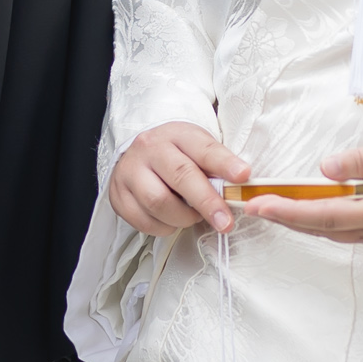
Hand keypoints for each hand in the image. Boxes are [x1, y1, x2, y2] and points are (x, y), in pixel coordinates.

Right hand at [109, 121, 251, 238]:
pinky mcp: (118, 195)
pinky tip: (171, 220)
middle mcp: (150, 148)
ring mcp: (130, 171)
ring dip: (183, 218)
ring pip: (159, 202)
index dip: (224, 163)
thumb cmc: (177, 155)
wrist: (138, 154)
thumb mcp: (198, 149)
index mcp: (177, 134)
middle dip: (207, 202)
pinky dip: (163, 227)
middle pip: (180, 176)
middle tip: (225, 222)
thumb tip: (242, 189)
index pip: (203, 148)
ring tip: (192, 217)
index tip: (243, 176)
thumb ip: (217, 166)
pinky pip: (143, 220)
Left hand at [238, 128, 362, 247]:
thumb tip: (324, 167)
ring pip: (342, 232)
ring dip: (309, 222)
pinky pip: (358, 229)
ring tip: (279, 208)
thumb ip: (362, 161)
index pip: (324, 215)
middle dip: (289, 219)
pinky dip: (332, 220)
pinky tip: (321, 208)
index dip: (288, 212)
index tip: (259, 207)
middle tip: (256, 208)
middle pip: (327, 230)